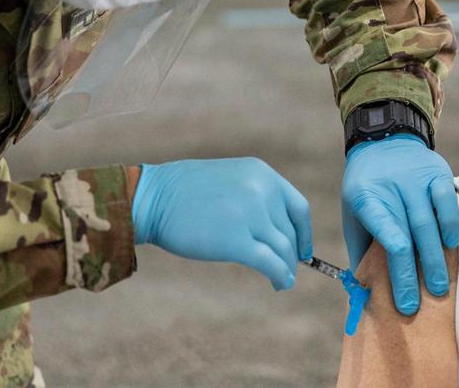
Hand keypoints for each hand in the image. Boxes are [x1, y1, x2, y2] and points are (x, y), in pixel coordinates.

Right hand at [131, 158, 312, 289]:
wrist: (153, 198)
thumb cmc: (185, 193)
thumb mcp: (231, 180)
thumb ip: (257, 198)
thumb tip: (279, 233)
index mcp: (262, 174)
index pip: (298, 208)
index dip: (304, 233)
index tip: (304, 250)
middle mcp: (262, 191)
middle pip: (290, 232)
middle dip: (291, 255)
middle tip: (287, 270)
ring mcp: (251, 215)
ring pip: (283, 249)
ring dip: (286, 268)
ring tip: (283, 281)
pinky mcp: (237, 241)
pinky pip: (270, 263)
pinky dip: (280, 276)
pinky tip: (279, 284)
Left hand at [341, 134, 458, 314]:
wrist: (384, 139)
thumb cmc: (367, 187)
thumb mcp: (353, 212)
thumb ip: (360, 246)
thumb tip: (363, 288)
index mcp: (366, 198)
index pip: (386, 236)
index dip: (396, 270)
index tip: (403, 299)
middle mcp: (392, 187)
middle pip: (409, 236)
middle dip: (415, 274)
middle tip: (422, 304)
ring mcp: (416, 179)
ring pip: (429, 224)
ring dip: (436, 259)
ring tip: (440, 286)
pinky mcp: (437, 173)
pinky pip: (447, 203)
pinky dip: (450, 226)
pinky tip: (451, 245)